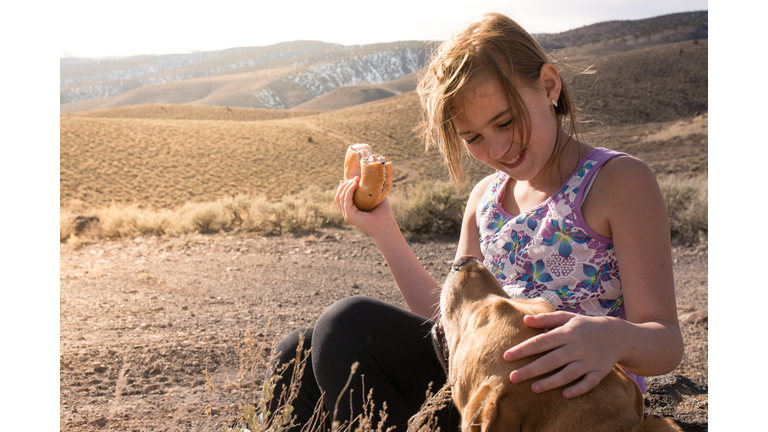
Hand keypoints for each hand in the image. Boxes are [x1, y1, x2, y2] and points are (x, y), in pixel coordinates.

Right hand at [334, 177, 394, 237]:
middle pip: (338, 196)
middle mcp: (347, 214)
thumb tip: (371, 181)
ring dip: (347, 186)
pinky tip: (355, 184)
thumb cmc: (383, 213)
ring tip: (356, 179)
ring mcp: (347, 215)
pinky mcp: (350, 215)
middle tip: (355, 177)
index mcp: (351, 211)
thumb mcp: (376, 199)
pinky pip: (346, 200)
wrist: (386, 224)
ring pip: (340, 197)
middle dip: (345, 185)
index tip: (351, 179)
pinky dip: (349, 190)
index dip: (343, 187)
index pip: (341, 198)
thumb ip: (371, 192)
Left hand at [503, 312, 623, 398]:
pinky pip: (588, 383)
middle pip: (551, 360)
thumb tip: (525, 320)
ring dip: (551, 382)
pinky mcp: (599, 372)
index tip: (507, 357)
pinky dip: (578, 389)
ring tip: (533, 388)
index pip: (541, 341)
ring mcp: (589, 360)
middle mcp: (577, 347)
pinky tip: (564, 394)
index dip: (523, 349)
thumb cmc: (584, 326)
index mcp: (567, 332)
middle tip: (513, 377)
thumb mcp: (567, 318)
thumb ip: (546, 319)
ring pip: (568, 373)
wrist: (616, 335)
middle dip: (531, 369)